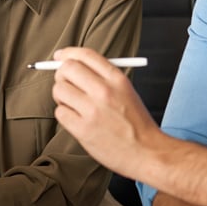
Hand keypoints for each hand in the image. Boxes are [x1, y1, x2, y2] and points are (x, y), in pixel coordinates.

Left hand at [50, 46, 160, 179]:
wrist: (147, 152)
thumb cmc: (135, 123)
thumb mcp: (126, 91)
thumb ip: (102, 77)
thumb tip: (72, 64)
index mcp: (117, 79)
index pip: (85, 55)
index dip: (68, 53)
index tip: (60, 56)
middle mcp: (104, 91)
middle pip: (67, 69)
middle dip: (61, 74)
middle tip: (66, 83)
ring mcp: (92, 111)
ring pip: (59, 90)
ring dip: (62, 96)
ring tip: (74, 105)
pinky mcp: (83, 130)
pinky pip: (60, 113)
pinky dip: (65, 114)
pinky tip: (77, 119)